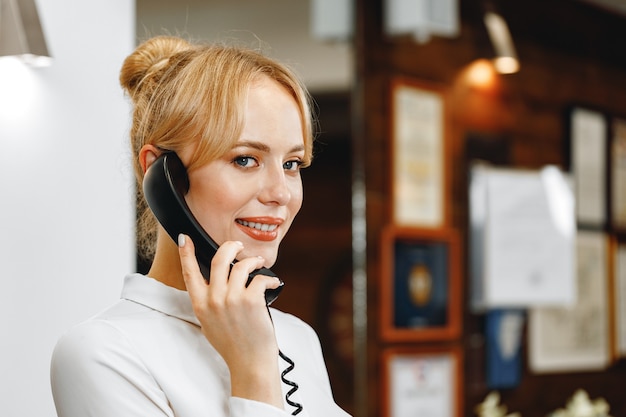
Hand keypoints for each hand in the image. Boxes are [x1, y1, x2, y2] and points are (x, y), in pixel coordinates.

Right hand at [177, 234, 283, 407]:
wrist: (249, 363)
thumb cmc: (233, 345)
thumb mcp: (210, 323)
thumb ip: (208, 303)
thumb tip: (216, 283)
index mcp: (200, 305)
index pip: (190, 273)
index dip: (186, 253)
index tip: (186, 238)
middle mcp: (213, 300)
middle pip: (219, 258)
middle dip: (231, 247)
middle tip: (239, 247)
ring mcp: (231, 299)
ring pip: (242, 265)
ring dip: (254, 261)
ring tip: (260, 264)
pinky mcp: (251, 301)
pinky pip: (260, 278)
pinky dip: (269, 279)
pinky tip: (272, 284)